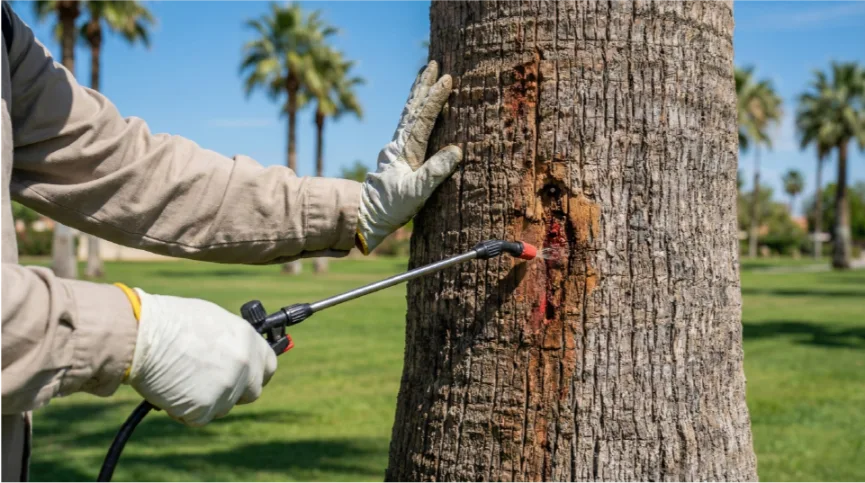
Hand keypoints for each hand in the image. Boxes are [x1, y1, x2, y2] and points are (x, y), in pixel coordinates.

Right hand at [124, 288, 276, 425]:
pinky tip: (172, 390)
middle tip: (211, 382)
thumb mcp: (213, 321)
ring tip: (182, 378)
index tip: (248, 375)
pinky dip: (186, 410)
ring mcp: (225, 388)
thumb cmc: (170, 322)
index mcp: (247, 340)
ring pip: (223, 406)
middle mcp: (243, 364)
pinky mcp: (203, 409)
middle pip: (252, 392)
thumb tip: (240, 353)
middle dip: (235, 391)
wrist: (138, 334)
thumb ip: (233, 342)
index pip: (269, 366)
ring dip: (208, 399)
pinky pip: (199, 417)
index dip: (257, 372)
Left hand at [356, 61, 461, 253]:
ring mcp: (397, 148)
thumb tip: (456, 151)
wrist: (366, 215)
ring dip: (418, 94)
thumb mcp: (415, 192)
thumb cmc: (391, 206)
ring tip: (425, 76)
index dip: (435, 99)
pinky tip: (418, 109)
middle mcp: (399, 144)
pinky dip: (415, 111)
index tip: (446, 79)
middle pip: (413, 108)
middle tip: (432, 64)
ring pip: (409, 114)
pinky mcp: (397, 155)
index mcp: (405, 150)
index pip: (422, 118)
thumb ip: (434, 171)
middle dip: (423, 86)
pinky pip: (409, 125)